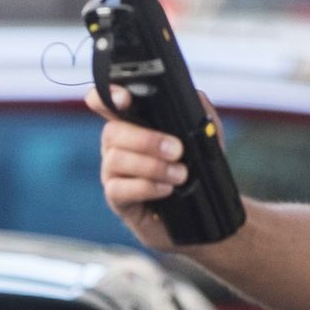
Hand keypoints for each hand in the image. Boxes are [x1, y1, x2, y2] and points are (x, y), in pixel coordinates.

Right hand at [87, 86, 206, 251]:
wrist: (200, 213)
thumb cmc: (195, 171)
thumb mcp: (203, 138)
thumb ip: (198, 113)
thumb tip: (194, 96)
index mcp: (132, 124)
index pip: (106, 102)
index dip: (108, 95)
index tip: (125, 99)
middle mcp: (117, 145)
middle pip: (112, 131)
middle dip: (146, 139)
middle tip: (177, 150)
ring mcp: (113, 172)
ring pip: (117, 159)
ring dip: (152, 166)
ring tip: (180, 174)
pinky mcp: (116, 198)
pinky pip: (119, 188)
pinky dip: (146, 186)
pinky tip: (166, 189)